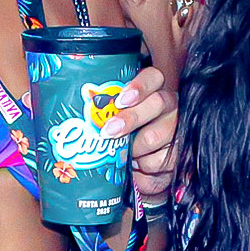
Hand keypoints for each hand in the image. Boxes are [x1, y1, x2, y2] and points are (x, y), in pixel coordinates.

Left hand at [100, 66, 174, 204]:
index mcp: (153, 91)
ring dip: (135, 149)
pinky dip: (145, 168)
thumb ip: (101, 115)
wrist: (144, 173)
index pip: (153, 77)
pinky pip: (162, 161)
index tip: (120, 100)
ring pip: (157, 134)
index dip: (139, 86)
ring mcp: (178, 128)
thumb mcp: (112, 124)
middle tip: (109, 132)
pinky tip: (137, 168)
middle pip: (158, 103)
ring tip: (125, 157)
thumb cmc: (124, 141)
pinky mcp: (181, 154)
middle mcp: (170, 106)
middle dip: (130, 119)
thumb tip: (67, 113)